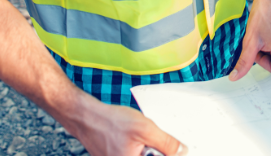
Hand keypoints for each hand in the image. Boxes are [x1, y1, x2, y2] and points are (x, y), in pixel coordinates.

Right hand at [68, 95, 185, 155]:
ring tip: (140, 136)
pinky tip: (134, 138)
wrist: (88, 118)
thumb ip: (166, 143)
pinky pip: (135, 153)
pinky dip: (140, 146)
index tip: (178, 146)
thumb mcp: (145, 129)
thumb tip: (182, 151)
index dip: (171, 152)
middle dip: (159, 149)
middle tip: (154, 137)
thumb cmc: (112, 122)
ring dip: (149, 147)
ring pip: (145, 154)